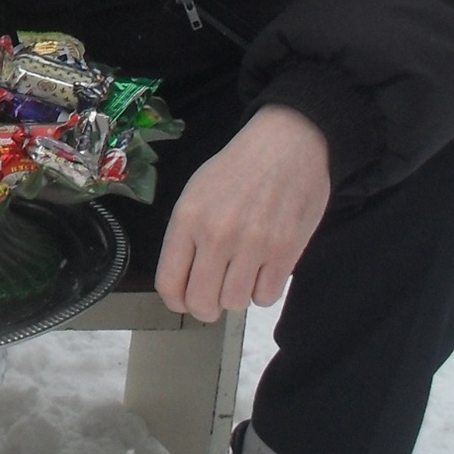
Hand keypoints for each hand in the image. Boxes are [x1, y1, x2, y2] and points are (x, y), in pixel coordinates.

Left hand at [156, 105, 331, 321]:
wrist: (285, 146)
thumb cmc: (237, 169)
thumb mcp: (195, 194)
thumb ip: (186, 236)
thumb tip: (183, 281)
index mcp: (187, 219)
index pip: (169, 282)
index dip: (175, 300)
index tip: (183, 301)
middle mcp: (216, 235)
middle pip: (201, 302)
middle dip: (205, 307)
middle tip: (213, 297)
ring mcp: (252, 245)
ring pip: (235, 304)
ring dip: (236, 296)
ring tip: (240, 273)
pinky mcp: (285, 252)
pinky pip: (266, 297)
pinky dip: (263, 290)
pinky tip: (262, 270)